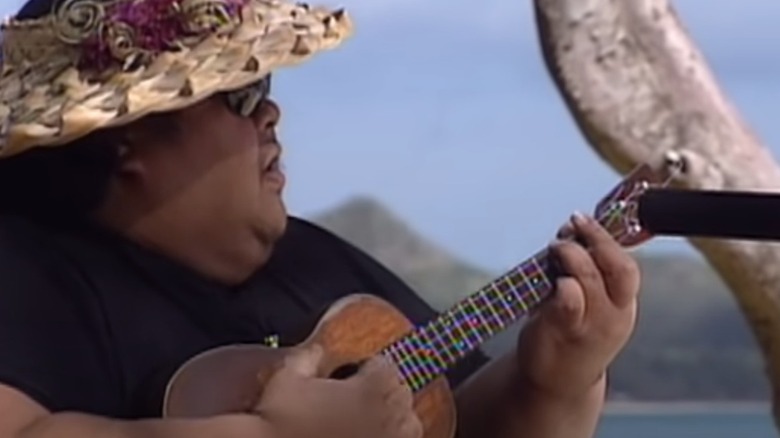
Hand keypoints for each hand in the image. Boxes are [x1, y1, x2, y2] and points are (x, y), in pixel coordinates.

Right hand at [255, 345, 422, 437]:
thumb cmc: (279, 423)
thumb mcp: (287, 378)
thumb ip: (307, 357)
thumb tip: (316, 350)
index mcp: (373, 387)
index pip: (385, 366)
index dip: (367, 367)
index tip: (354, 373)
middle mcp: (391, 416)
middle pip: (401, 393)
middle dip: (384, 391)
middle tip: (359, 397)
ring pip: (409, 425)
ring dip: (395, 419)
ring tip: (368, 421)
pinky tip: (365, 436)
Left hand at [515, 211, 639, 399]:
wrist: (558, 382)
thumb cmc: (570, 330)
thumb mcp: (586, 300)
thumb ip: (582, 268)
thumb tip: (572, 229)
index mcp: (623, 304)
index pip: (627, 267)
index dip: (607, 238)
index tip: (583, 219)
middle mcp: (613, 315)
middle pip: (617, 269)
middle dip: (596, 239)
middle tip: (572, 225)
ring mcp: (590, 325)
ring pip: (590, 280)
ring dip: (572, 255)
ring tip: (555, 247)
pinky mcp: (563, 333)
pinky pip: (568, 303)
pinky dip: (562, 284)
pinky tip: (554, 278)